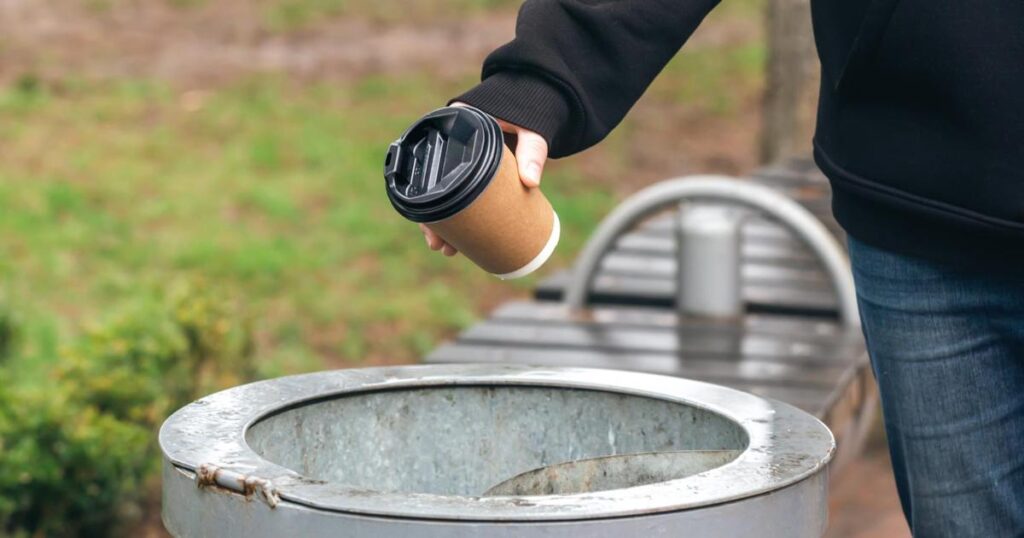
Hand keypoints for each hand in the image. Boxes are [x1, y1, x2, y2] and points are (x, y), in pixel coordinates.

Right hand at [420, 102, 548, 256]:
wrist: (540, 98)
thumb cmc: (531, 111)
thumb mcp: (530, 131)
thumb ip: (532, 152)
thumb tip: (531, 182)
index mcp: (456, 125)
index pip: (431, 164)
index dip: (427, 197)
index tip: (432, 225)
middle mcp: (452, 142)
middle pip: (434, 184)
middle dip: (434, 219)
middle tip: (440, 247)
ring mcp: (462, 156)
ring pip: (445, 192)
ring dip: (444, 221)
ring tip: (447, 249)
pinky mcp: (474, 166)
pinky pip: (459, 190)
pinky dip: (458, 211)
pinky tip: (456, 235)